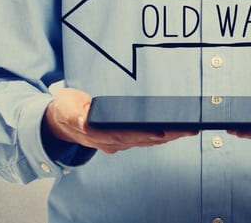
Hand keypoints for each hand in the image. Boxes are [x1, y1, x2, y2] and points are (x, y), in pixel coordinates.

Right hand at [43, 88, 197, 153]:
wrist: (59, 121)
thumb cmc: (64, 111)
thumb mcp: (64, 109)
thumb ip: (73, 115)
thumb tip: (83, 121)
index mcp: (97, 134)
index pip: (124, 135)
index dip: (143, 134)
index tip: (161, 131)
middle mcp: (110, 142)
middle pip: (143, 139)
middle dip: (167, 134)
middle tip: (189, 128)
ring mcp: (117, 142)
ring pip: (147, 141)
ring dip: (170, 136)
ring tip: (190, 129)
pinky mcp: (122, 138)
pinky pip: (145, 138)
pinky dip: (162, 135)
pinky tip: (176, 130)